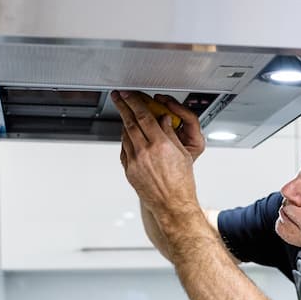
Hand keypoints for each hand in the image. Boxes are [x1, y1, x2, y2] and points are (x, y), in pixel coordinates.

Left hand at [112, 90, 198, 218]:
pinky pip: (124, 149)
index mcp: (161, 145)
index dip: (134, 102)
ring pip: (125, 135)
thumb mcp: (182, 153)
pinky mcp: (129, 170)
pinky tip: (129, 136)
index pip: (144, 116)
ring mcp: (135, 162)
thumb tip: (163, 119)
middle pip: (130, 122)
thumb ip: (170, 133)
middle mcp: (145, 152)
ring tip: (125, 115)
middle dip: (123, 106)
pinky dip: (125, 139)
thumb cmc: (181, 182)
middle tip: (118, 97)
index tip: (128, 94)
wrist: (172, 204)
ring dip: (124, 122)